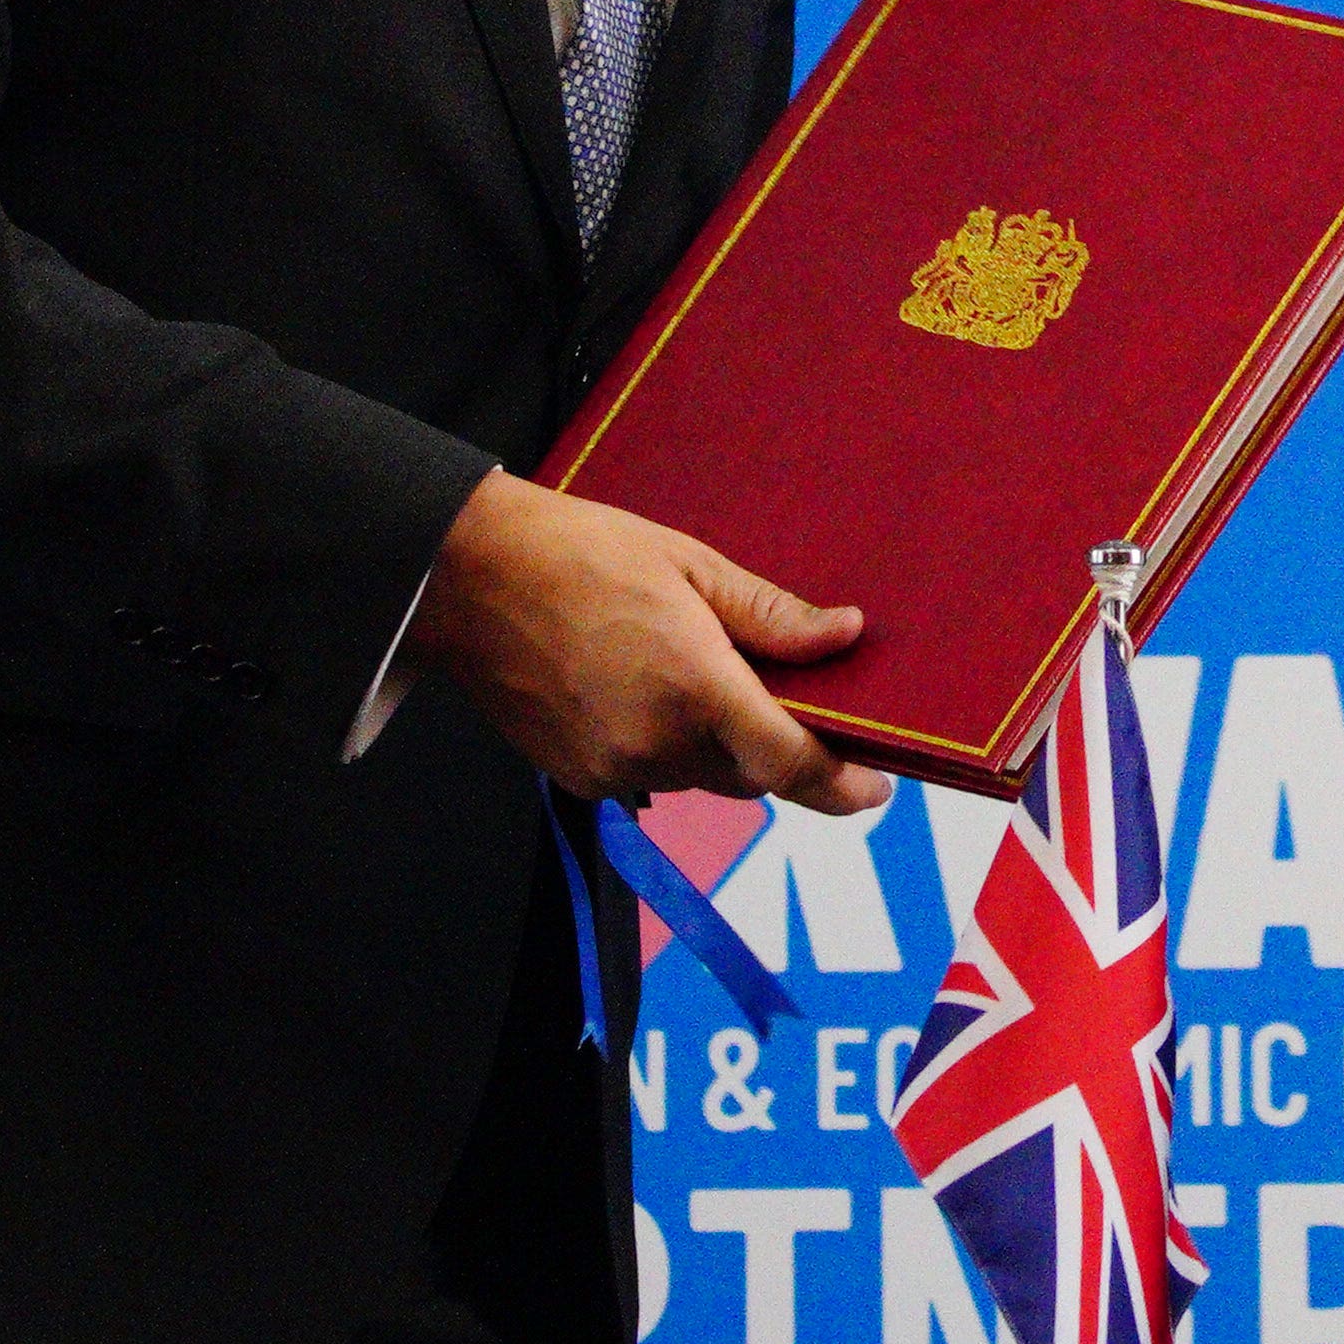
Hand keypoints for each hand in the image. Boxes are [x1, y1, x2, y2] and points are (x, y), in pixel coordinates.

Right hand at [408, 472, 888, 813]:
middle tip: (778, 695)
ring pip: (700, 779)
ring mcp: (613, 768)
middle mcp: (656, 744)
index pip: (790, 763)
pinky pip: (650, 777)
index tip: (873, 788)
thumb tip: (845, 635)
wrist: (470, 578)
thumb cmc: (580, 555)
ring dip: (717, 746)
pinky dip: (665, 747)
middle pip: (751, 776)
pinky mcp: (578, 778)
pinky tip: (643, 688)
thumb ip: (773, 616)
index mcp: (695, 687)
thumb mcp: (692, 566)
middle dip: (774, 747)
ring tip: (693, 671)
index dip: (842, 785)